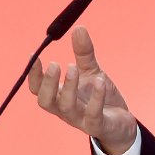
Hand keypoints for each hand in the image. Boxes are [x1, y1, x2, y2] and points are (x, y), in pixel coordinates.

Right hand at [27, 26, 137, 154]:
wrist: (120, 123)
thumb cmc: (100, 97)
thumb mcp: (91, 72)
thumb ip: (83, 53)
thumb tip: (78, 27)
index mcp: (59, 97)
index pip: (38, 89)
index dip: (33, 74)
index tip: (34, 55)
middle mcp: (65, 110)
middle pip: (46, 101)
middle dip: (47, 82)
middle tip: (55, 63)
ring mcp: (80, 120)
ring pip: (66, 108)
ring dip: (68, 87)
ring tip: (73, 67)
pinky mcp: (98, 126)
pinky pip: (93, 115)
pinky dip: (95, 98)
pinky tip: (99, 80)